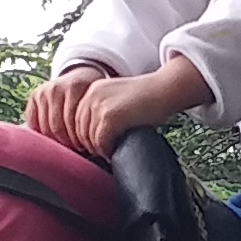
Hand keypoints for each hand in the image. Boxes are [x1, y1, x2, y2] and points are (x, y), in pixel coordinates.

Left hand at [27, 62, 208, 155]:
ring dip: (98, 148)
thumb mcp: (116, 99)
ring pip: (88, 138)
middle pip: (78, 131)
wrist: (165, 89)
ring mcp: (99, 105)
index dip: (83, 137)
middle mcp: (91, 96)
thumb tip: (87, 139)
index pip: (74, 121)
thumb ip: (101, 112)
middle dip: (89, 144)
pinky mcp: (110, 116)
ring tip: (111, 151)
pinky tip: (116, 149)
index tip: (94, 146)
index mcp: (91, 90)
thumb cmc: (147, 99)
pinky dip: (107, 149)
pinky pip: (100, 141)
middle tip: (103, 151)